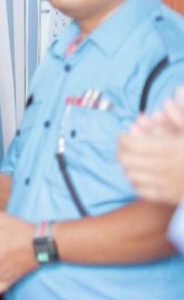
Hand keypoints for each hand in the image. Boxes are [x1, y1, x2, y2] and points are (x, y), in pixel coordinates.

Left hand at [119, 89, 183, 203]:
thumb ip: (180, 117)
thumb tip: (166, 102)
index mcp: (169, 149)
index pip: (132, 144)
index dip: (123, 138)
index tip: (124, 134)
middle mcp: (163, 168)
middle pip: (127, 160)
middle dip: (121, 151)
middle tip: (123, 146)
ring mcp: (164, 184)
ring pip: (130, 175)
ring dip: (127, 166)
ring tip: (130, 158)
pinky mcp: (166, 197)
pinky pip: (140, 190)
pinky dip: (135, 181)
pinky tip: (140, 174)